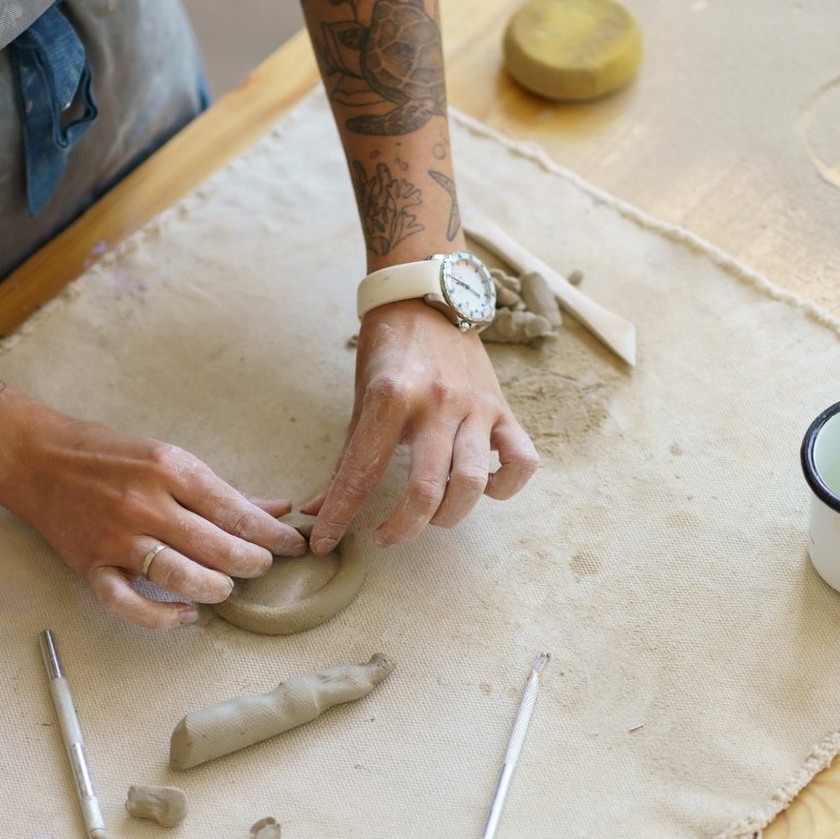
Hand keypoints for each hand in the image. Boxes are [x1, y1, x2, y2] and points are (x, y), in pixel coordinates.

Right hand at [0, 402, 306, 628]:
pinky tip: (185, 615)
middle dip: (252, 563)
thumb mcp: (167, 457)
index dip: (272, 535)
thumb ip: (222, 489)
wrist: (36, 457)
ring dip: (216, 588)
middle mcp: (146, 503)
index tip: (292, 546)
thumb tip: (276, 509)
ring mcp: (117, 537)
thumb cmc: (106, 453)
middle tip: (263, 568)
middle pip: (217, 546)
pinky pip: (130, 603)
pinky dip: (162, 617)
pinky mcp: (92, 564)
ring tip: (227, 588)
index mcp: (170, 469)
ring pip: (182, 576)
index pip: (236, 511)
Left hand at [307, 299, 537, 552]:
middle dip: (403, 528)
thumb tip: (318, 510)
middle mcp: (436, 402)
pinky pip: (521, 460)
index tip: (324, 543)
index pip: (361, 473)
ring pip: (473, 482)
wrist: (427, 296)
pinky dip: (506, 486)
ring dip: (450, 514)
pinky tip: (484, 489)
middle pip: (427, 489)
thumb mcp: (360, 398)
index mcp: (390, 398)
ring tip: (433, 516)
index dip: (340, 516)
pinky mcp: (502, 407)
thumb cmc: (387, 351)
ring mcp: (475, 405)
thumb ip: (347, 458)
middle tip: (386, 537)